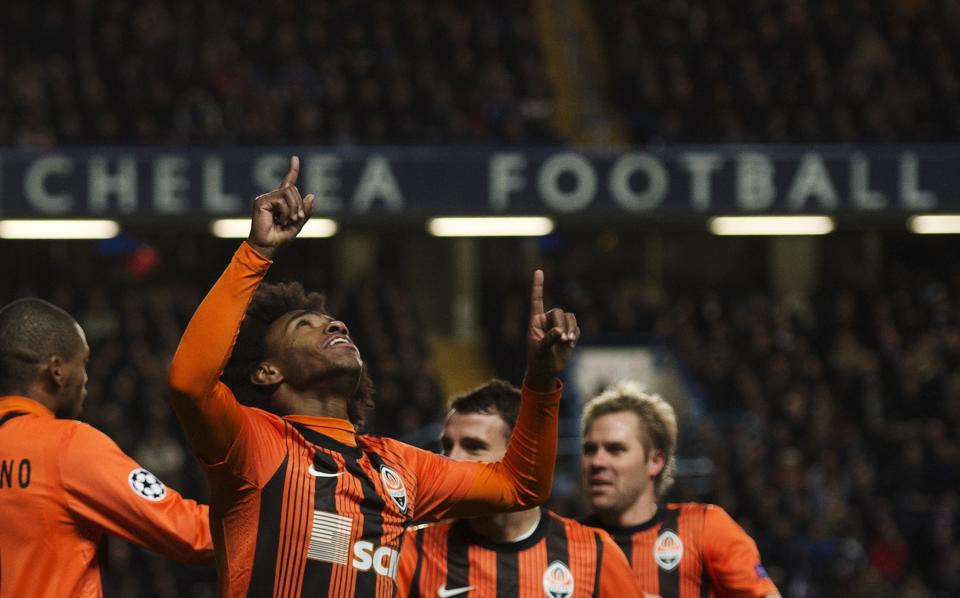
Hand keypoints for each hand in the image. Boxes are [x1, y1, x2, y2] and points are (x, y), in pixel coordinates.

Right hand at [247, 156, 315, 258]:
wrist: (267, 247)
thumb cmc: (280, 238)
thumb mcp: (298, 224)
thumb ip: (305, 211)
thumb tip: (311, 195)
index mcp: (281, 202)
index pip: (288, 182)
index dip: (292, 170)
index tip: (295, 158)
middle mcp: (273, 197)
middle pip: (293, 189)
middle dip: (299, 205)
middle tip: (296, 219)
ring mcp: (266, 198)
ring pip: (289, 192)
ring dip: (294, 208)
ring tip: (288, 220)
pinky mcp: (261, 201)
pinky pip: (281, 198)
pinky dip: (286, 210)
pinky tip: (280, 220)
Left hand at [523, 270, 578, 391]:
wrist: (547, 370)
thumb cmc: (538, 359)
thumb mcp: (540, 350)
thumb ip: (548, 339)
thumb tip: (559, 331)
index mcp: (535, 321)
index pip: (537, 300)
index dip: (538, 286)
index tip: (539, 271)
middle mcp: (547, 320)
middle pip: (558, 312)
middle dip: (562, 324)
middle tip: (562, 339)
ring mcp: (559, 326)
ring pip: (569, 318)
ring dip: (571, 329)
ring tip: (567, 342)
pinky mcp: (569, 333)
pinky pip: (576, 327)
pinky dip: (575, 334)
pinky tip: (570, 344)